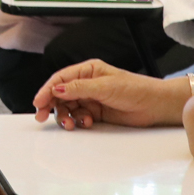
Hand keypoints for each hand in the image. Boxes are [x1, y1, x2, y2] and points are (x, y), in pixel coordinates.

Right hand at [33, 59, 174, 128]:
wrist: (155, 106)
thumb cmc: (135, 89)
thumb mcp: (105, 86)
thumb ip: (79, 88)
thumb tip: (57, 89)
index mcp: (88, 70)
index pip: (60, 79)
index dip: (47, 90)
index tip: (38, 102)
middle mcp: (87, 83)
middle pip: (60, 94)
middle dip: (51, 106)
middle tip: (43, 117)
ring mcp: (91, 98)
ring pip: (68, 107)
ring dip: (66, 116)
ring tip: (71, 124)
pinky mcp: (96, 112)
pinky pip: (79, 117)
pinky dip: (79, 121)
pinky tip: (87, 123)